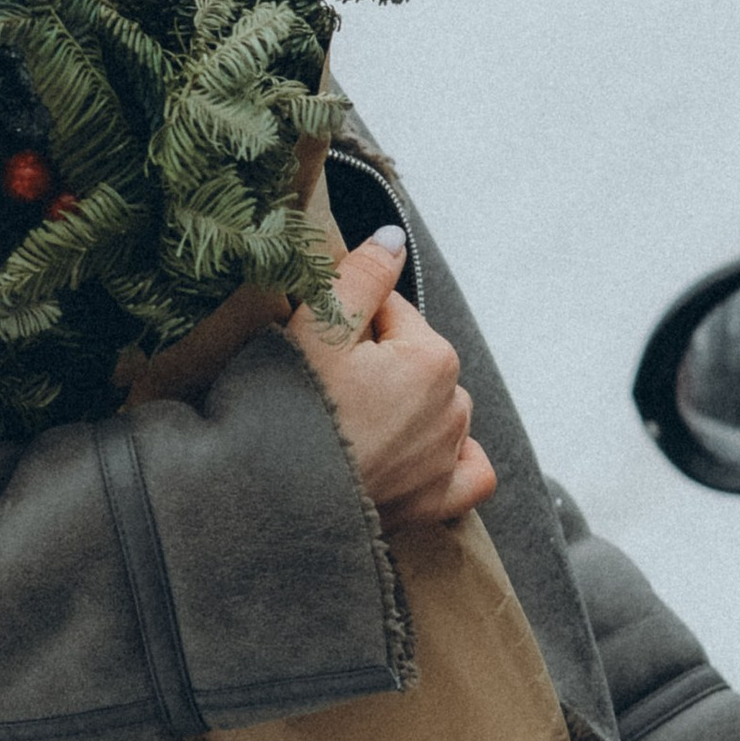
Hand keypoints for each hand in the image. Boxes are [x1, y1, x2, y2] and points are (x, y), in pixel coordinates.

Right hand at [289, 228, 498, 529]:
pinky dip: (452, 458)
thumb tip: (394, 239)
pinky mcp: (435, 502)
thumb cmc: (291, 412)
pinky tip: (422, 452)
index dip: (345, 319)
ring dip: (403, 406)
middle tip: (321, 385)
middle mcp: (453, 407)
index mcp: (432, 358)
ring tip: (349, 423)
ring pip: (436, 409)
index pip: (390, 312)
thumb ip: (362, 275)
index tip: (312, 341)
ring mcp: (446, 458)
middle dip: (375, 363)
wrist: (272, 500)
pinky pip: (468, 472)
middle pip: (412, 360)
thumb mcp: (317, 328)